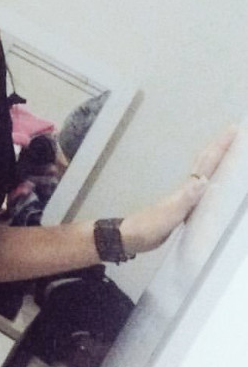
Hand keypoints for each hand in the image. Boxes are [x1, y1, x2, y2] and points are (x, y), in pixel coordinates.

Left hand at [119, 124, 238, 254]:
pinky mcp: (182, 206)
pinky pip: (201, 187)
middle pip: (205, 162)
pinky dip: (209, 179)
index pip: (206, 162)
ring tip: (227, 151)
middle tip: (234, 132)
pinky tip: (210, 182)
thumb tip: (203, 180)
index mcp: (186, 188)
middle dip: (219, 147)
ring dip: (215, 160)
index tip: (233, 129)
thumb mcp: (170, 214)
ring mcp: (184, 196)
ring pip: (203, 172)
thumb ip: (186, 199)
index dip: (219, 146)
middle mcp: (187, 188)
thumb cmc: (150, 226)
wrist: (132, 237)